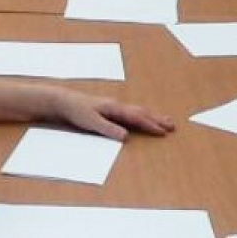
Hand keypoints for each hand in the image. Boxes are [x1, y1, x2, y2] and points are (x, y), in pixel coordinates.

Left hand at [52, 89, 175, 139]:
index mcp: (114, 108)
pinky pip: (131, 112)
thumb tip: (126, 137)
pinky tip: (143, 119)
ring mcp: (114, 106)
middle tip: (172, 126)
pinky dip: (142, 115)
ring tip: (164, 121)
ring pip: (138, 111)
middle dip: (157, 119)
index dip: (151, 125)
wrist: (64, 101)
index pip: (137, 117)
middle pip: (142, 112)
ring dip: (152, 116)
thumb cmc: (77, 111)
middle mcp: (117, 105)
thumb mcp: (91, 122)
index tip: (164, 132)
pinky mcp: (110, 109)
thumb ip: (108, 129)